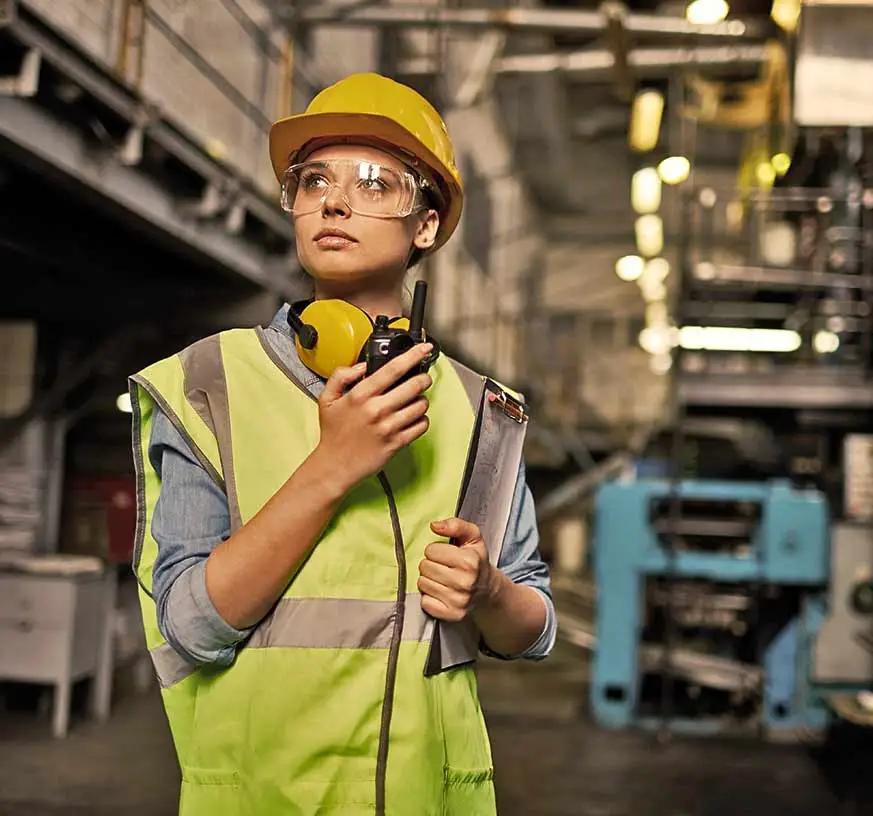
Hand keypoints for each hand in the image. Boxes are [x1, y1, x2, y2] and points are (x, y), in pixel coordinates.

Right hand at [313, 342, 433, 492]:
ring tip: (413, 401)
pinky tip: (411, 419)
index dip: (413, 355)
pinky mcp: (397, 443)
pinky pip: (422, 426)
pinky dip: (421, 420)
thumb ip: (341, 376)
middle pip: (415, 385)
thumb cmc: (333, 434)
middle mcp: (377, 409)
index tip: (424, 348)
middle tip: (421, 378)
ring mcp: (389, 427)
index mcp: (360, 395)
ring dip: (421, 400)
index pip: (394, 369)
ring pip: (421, 405)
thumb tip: (362, 366)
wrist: (334, 465)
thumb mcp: (327, 399)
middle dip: (423, 378)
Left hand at [417, 518, 499, 622]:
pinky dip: (429, 596)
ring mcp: (458, 601)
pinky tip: (440, 591)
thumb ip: (455, 525)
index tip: (445, 554)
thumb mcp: (472, 537)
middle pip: (425, 567)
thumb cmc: (476, 561)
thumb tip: (434, 526)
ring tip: (442, 578)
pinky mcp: (452, 614)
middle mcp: (465, 582)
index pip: (431, 550)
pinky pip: (425, 602)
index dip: (436, 550)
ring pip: (422, 584)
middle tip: (443, 567)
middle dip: (430, 564)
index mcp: (469, 561)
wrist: (487, 589)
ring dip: (429, 579)